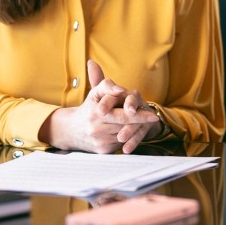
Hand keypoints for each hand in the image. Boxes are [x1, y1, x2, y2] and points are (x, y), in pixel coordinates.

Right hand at [41, 60, 159, 153]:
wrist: (71, 130)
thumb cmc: (88, 108)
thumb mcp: (95, 93)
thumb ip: (104, 83)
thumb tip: (104, 73)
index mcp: (95, 112)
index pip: (122, 114)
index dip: (138, 114)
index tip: (153, 114)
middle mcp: (96, 127)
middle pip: (125, 125)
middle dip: (140, 121)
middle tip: (154, 117)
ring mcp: (99, 140)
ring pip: (124, 135)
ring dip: (136, 130)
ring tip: (145, 124)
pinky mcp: (102, 151)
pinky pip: (120, 145)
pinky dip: (127, 139)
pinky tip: (131, 133)